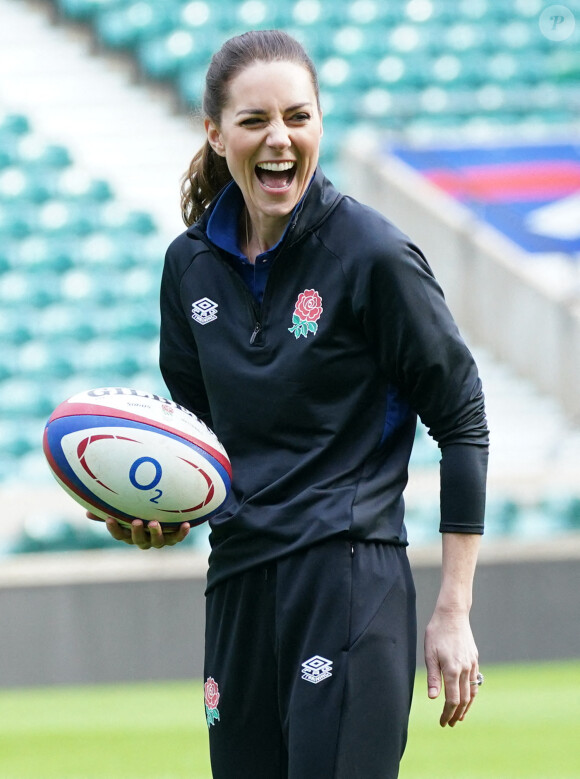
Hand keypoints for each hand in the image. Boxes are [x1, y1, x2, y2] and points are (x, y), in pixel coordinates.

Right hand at [87, 513, 189, 549]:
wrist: (167, 514)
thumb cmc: (139, 511)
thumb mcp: (125, 510)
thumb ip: (109, 510)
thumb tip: (86, 512)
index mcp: (130, 534)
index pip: (119, 534)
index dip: (114, 528)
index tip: (110, 518)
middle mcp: (144, 540)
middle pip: (138, 541)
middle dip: (137, 532)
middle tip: (137, 522)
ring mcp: (159, 540)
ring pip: (157, 541)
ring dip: (156, 533)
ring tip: (155, 523)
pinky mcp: (174, 537)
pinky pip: (177, 537)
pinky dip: (181, 533)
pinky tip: (186, 524)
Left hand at [424, 607, 479, 726]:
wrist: (452, 614)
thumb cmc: (437, 632)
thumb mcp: (429, 654)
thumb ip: (433, 677)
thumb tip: (433, 698)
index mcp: (452, 669)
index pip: (452, 700)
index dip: (447, 713)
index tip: (442, 722)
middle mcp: (465, 669)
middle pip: (463, 699)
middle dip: (456, 714)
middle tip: (450, 724)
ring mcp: (472, 664)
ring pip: (472, 692)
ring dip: (466, 707)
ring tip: (460, 717)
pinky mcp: (475, 659)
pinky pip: (475, 681)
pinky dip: (472, 693)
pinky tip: (467, 697)